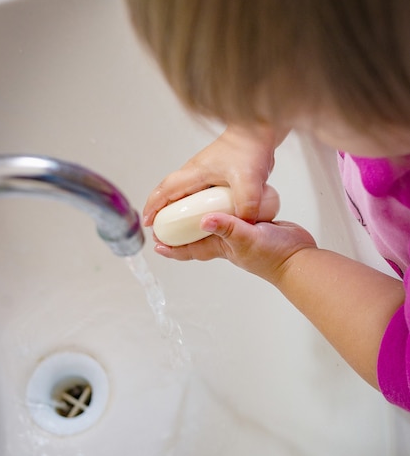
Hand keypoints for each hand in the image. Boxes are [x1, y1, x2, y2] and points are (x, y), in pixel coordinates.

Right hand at [143, 124, 285, 225]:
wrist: (260, 131)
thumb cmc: (249, 148)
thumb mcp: (249, 180)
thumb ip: (246, 204)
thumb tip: (243, 224)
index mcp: (195, 172)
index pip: (166, 190)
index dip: (153, 207)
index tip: (147, 222)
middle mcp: (196, 172)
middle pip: (169, 193)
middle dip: (160, 211)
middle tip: (159, 230)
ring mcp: (205, 173)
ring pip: (183, 194)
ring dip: (177, 209)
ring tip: (177, 228)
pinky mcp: (216, 175)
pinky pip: (198, 194)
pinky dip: (194, 206)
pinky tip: (203, 217)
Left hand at [154, 212, 316, 286]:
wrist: (300, 258)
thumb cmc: (273, 254)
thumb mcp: (247, 238)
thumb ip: (227, 228)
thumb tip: (204, 220)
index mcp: (221, 247)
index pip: (190, 249)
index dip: (172, 247)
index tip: (155, 242)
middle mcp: (227, 242)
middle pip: (198, 237)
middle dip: (181, 232)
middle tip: (167, 220)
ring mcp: (241, 235)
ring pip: (216, 226)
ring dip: (201, 218)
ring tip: (191, 204)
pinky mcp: (255, 226)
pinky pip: (234, 217)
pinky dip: (226, 210)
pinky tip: (226, 198)